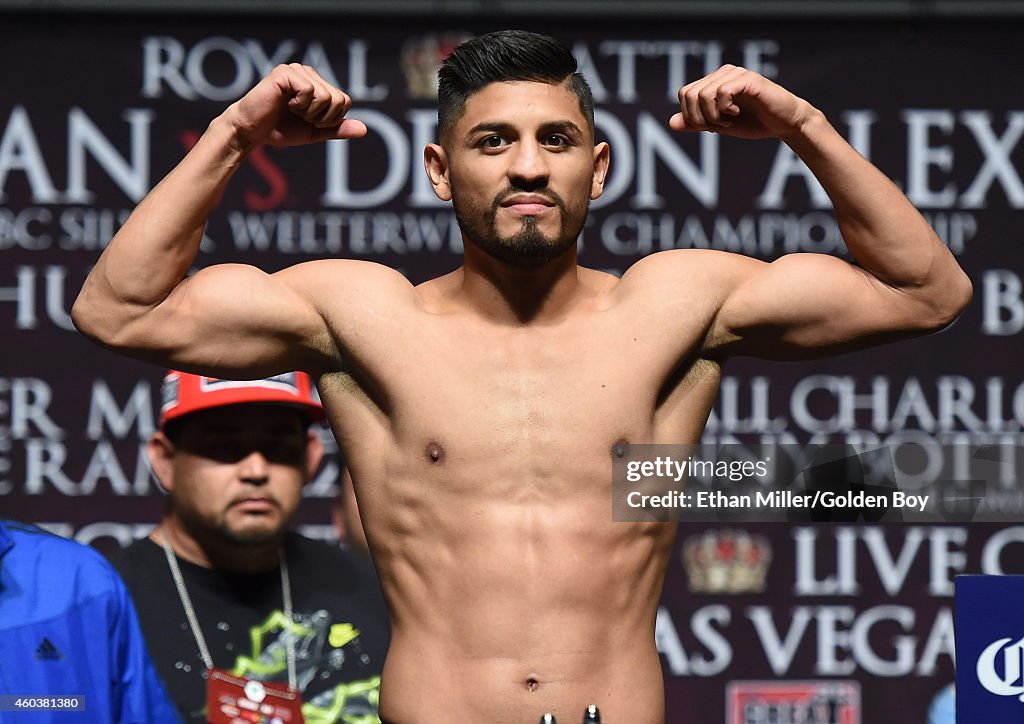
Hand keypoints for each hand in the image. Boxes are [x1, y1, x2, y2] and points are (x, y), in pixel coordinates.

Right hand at [224, 64, 367, 150]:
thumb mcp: (315, 132)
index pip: (345, 101)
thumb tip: (364, 130)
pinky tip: (285, 103)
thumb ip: (337, 129)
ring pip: (325, 96)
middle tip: (301, 117)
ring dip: (310, 112)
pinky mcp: (285, 72)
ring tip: (292, 110)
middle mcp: (309, 73)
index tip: (311, 121)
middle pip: (338, 99)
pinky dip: (299, 105)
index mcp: (319, 84)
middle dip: (322, 117)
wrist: (253, 131)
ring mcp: (297, 70)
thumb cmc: (281, 130)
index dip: (332, 119)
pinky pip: (310, 91)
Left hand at [669, 65, 815, 140]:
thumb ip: (696, 123)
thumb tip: (671, 122)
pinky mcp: (747, 79)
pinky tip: (736, 114)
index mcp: (714, 81)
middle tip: (717, 127)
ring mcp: (735, 74)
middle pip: (689, 94)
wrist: (784, 123)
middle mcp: (723, 73)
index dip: (691, 115)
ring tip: (728, 121)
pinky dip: (724, 110)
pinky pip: (721, 93)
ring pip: (703, 95)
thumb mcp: (719, 126)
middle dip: (699, 118)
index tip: (709, 126)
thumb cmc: (754, 122)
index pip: (684, 94)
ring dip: (712, 116)